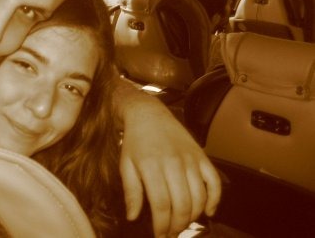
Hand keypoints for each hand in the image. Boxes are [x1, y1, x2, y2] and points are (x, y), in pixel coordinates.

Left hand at [114, 80, 220, 236]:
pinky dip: (215, 200)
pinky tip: (208, 212)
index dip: (162, 225)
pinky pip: (214, 182)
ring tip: (183, 224)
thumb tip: (133, 217)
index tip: (159, 236)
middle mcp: (174, 163)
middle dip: (177, 226)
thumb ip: (131, 192)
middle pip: (182, 205)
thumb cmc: (135, 142)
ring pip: (199, 197)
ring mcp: (190, 159)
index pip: (161, 205)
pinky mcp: (201, 156)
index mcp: (152, 166)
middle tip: (171, 233)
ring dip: (193, 217)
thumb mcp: (126, 164)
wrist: (148, 114)